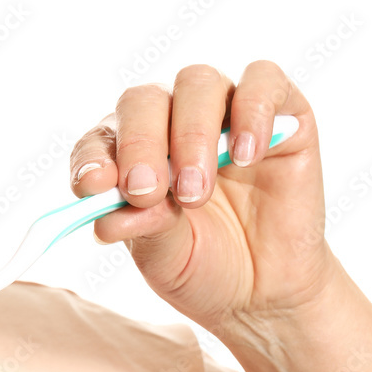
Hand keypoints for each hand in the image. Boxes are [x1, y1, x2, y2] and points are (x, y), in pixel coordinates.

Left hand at [70, 61, 336, 335]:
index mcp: (128, 155)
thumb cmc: (204, 266)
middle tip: (147, 191)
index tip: (93, 187)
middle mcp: (169, 121)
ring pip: (197, 83)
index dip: (91, 158)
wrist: (267, 290)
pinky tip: (247, 157)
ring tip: (195, 193)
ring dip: (191, 135)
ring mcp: (223, 110)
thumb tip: (109, 216)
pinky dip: (252, 111)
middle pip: (143, 101)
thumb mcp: (164, 258)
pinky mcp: (280, 111)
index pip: (99, 139)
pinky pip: (263, 80)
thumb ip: (141, 228)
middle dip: (140, 143)